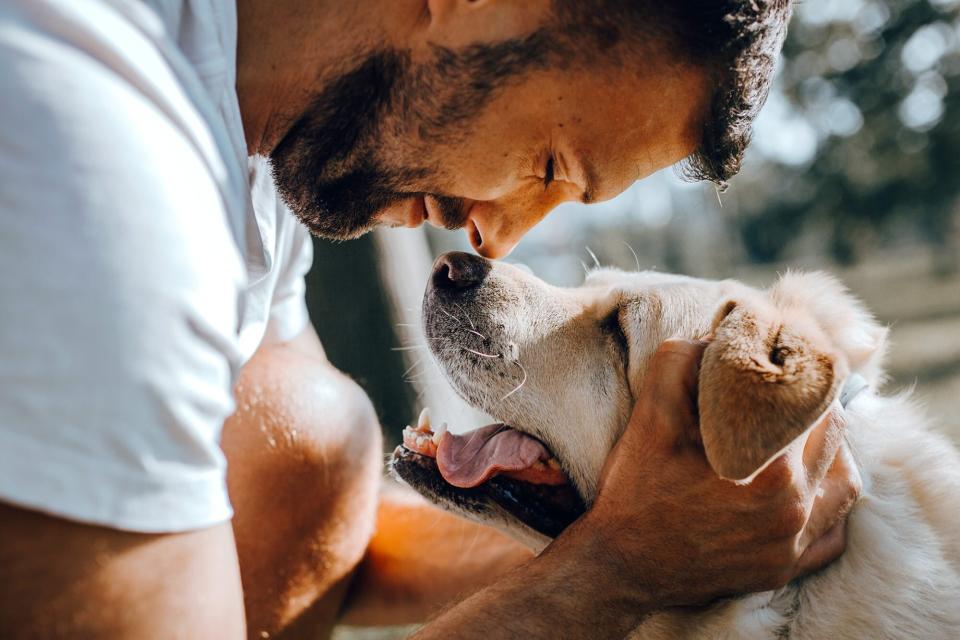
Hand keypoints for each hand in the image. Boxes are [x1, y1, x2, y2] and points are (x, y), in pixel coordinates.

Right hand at [572, 338, 861, 606]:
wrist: (620, 565)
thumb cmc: (636, 488)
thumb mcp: (650, 414)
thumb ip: (683, 361)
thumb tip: (718, 339)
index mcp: (769, 468)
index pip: (812, 401)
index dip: (797, 376)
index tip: (781, 366)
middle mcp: (793, 509)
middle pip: (835, 435)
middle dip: (812, 408)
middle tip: (785, 395)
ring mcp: (791, 544)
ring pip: (846, 482)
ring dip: (828, 451)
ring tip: (796, 436)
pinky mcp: (783, 569)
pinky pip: (832, 534)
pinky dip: (826, 504)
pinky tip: (799, 486)